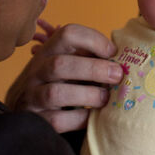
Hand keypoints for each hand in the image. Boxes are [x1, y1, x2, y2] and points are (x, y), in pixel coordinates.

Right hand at [5, 21, 122, 132]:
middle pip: (59, 64)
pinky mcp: (37, 120)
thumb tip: (125, 57)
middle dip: (93, 69)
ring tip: (105, 98)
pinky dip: (80, 119)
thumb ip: (92, 56)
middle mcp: (37, 70)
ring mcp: (33, 95)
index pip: (67, 33)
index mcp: (50, 50)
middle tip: (117, 76)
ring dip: (87, 95)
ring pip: (55, 94)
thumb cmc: (62, 80)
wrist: (30, 108)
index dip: (93, 40)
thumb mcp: (72, 61)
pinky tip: (93, 117)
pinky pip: (58, 120)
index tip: (112, 52)